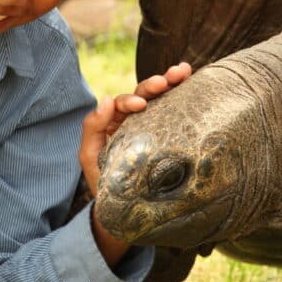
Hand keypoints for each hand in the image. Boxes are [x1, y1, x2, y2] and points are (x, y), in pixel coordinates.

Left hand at [79, 62, 191, 197]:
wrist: (124, 210)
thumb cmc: (104, 183)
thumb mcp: (90, 156)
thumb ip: (92, 128)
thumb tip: (107, 98)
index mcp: (114, 122)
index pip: (122, 104)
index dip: (130, 100)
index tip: (140, 105)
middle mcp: (133, 119)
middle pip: (143, 94)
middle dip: (154, 84)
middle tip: (167, 79)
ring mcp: (152, 124)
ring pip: (160, 98)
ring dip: (171, 82)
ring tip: (183, 71)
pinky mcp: (168, 133)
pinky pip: (174, 110)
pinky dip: (182, 93)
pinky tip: (192, 79)